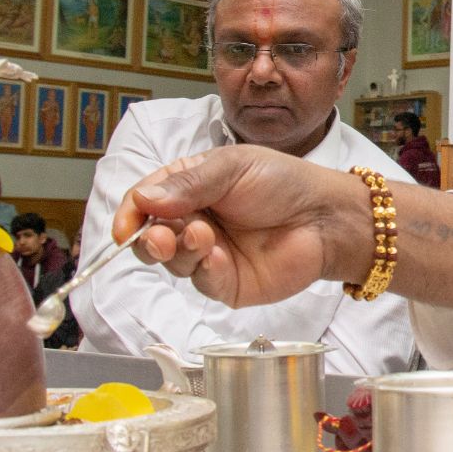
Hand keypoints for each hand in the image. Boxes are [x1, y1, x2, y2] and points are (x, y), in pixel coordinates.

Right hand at [116, 145, 359, 307]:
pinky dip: (206, 271)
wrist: (326, 216)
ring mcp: (208, 254)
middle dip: (149, 239)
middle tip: (163, 236)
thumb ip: (188, 184)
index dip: (130, 215)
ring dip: (181, 250)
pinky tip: (220, 257)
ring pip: (172, 262)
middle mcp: (194, 222)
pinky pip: (202, 283)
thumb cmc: (284, 182)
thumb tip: (143, 200)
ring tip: (206, 236)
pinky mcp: (227, 283)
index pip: (144, 202)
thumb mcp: (232, 168)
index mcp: (189, 188)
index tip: (126, 227)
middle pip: (150, 238)